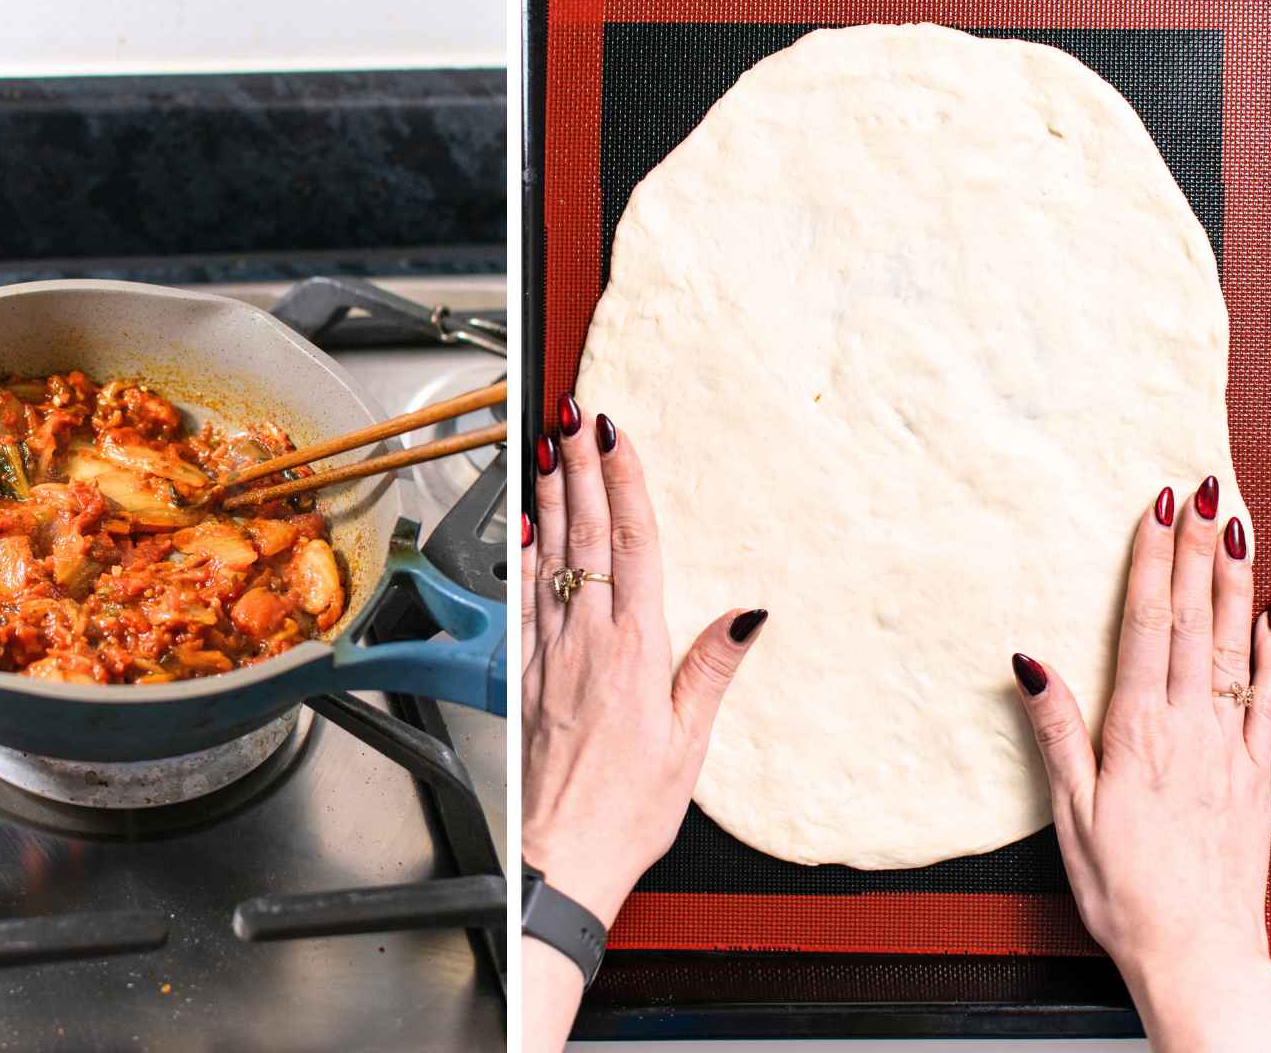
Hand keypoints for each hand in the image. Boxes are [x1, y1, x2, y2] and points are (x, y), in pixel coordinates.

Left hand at [520, 392, 766, 1035]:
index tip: (617, 434)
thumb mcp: (691, 744)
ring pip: (551, 555)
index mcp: (635, 651)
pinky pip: (523, 598)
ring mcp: (549, 653)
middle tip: (574, 411)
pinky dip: (523, 553)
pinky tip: (521, 522)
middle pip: (586, 534)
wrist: (559, 859)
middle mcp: (587, 640)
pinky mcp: (523, 674)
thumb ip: (711, 667)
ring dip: (551, 495)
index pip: (634, 544)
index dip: (626, 482)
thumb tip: (748, 611)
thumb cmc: (627, 811)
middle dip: (581, 466)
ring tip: (548, 446)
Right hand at [1015, 476, 1270, 1050]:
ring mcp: (1232, 747)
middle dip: (1196, 552)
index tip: (1156, 511)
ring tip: (1238, 526)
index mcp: (1138, 733)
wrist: (1197, 955)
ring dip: (1236, 582)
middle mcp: (1191, 728)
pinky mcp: (1259, 773)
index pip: (1145, 627)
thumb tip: (1031, 663)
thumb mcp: (1070, 816)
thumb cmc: (1124, 891)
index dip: (1151, 564)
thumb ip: (1056, 733)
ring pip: (1236, 647)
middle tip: (1202, 490)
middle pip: (1193, 622)